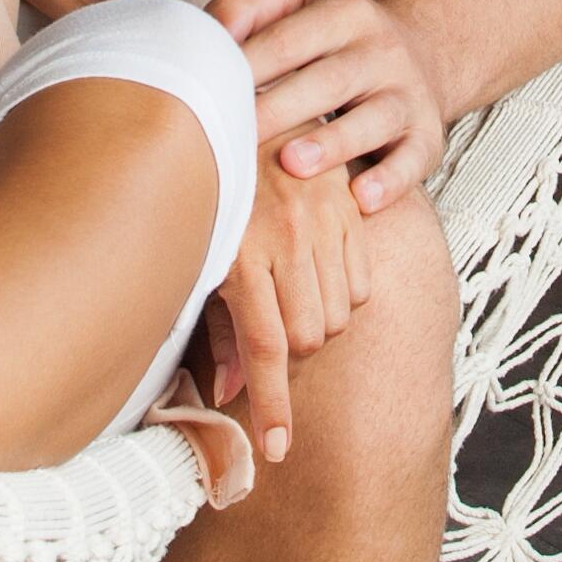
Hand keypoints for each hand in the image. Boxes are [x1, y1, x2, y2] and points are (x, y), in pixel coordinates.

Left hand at [193, 151, 363, 463]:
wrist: (237, 110)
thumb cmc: (203, 190)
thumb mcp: (198, 258)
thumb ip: (215, 327)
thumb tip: (230, 393)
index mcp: (242, 254)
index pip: (266, 349)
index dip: (272, 409)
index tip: (276, 451)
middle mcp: (289, 238)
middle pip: (309, 336)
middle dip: (291, 353)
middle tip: (269, 332)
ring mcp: (324, 220)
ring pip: (340, 313)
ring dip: (316, 322)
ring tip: (288, 297)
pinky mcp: (348, 207)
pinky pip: (362, 281)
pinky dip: (343, 294)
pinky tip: (315, 275)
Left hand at [211, 0, 451, 214]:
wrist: (421, 49)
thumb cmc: (334, 35)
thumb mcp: (296, 2)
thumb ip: (247, 7)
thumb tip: (209, 33)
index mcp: (343, 14)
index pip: (288, 40)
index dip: (247, 66)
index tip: (206, 95)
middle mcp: (381, 51)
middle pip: (329, 80)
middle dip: (280, 108)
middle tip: (234, 136)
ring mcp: (407, 95)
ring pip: (375, 118)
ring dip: (334, 143)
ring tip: (292, 164)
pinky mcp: (428, 136)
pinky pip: (413, 159)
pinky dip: (391, 180)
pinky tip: (361, 199)